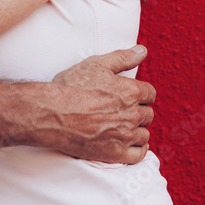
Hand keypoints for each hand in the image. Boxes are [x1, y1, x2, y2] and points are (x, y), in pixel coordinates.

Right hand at [48, 46, 154, 163]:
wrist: (53, 113)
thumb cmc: (72, 87)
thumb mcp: (96, 64)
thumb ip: (123, 57)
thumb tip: (142, 50)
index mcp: (131, 91)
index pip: (150, 93)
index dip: (141, 92)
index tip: (132, 94)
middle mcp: (133, 114)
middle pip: (148, 114)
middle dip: (138, 110)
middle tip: (123, 109)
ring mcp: (125, 136)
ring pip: (144, 134)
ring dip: (137, 129)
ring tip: (123, 126)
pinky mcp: (116, 153)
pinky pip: (139, 154)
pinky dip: (138, 149)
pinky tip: (131, 144)